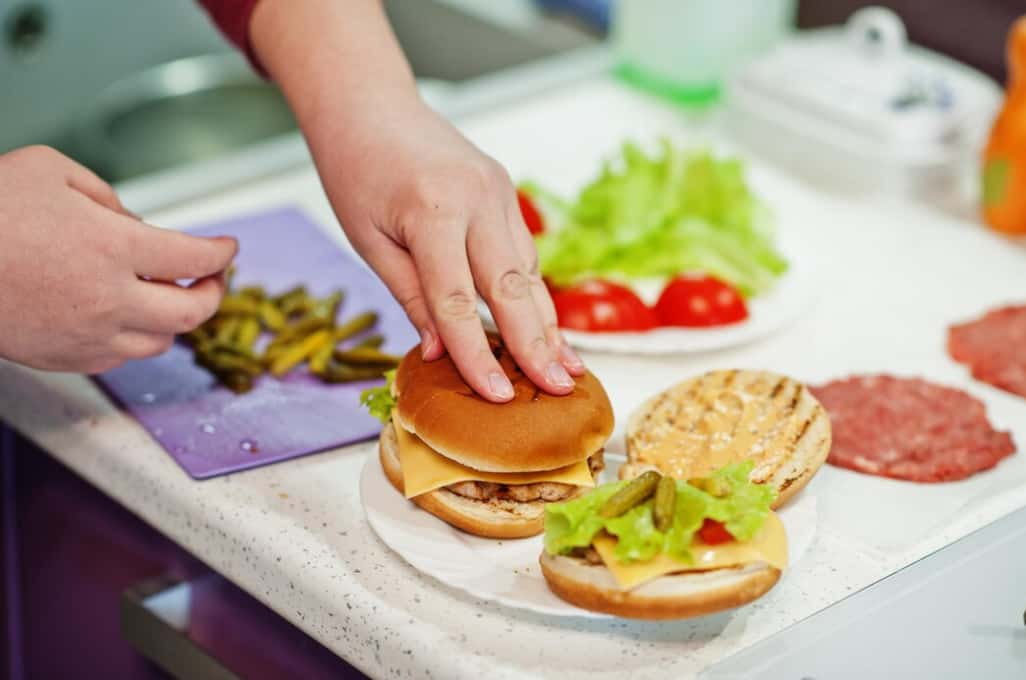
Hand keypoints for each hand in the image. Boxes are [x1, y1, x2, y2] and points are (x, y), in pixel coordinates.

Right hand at [0, 146, 236, 372]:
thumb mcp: (50, 169)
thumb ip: (105, 195)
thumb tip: (132, 222)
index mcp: (114, 248)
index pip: (195, 259)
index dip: (221, 253)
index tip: (228, 248)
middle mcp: (109, 299)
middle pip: (192, 313)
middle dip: (212, 294)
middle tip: (211, 280)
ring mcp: (87, 335)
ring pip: (159, 343)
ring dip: (173, 320)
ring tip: (166, 296)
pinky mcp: (63, 357)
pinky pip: (119, 357)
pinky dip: (134, 339)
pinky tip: (124, 318)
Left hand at [320, 101, 585, 400]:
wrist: (371, 105)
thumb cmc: (357, 172)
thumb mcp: (369, 241)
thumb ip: (411, 296)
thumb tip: (441, 352)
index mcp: (432, 210)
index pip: (458, 301)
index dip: (478, 355)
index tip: (497, 397)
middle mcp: (476, 198)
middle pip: (513, 287)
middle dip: (537, 345)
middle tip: (559, 391)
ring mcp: (497, 191)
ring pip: (528, 270)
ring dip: (546, 323)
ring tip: (566, 370)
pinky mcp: (504, 191)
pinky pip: (522, 251)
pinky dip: (533, 293)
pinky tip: (545, 330)